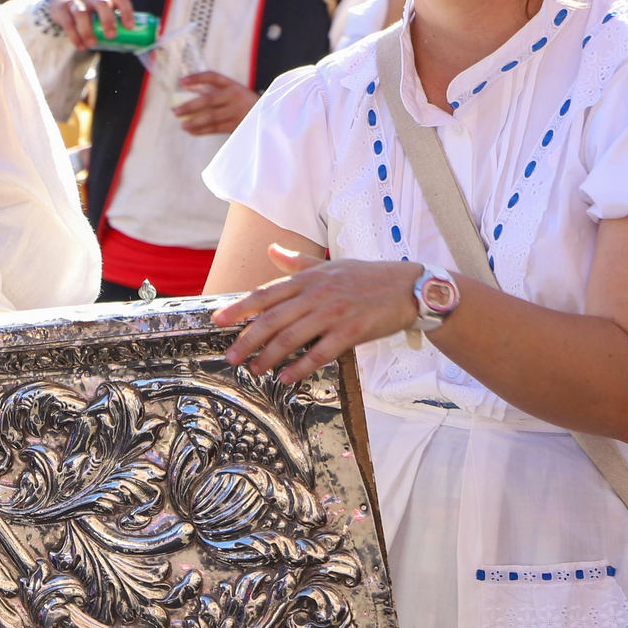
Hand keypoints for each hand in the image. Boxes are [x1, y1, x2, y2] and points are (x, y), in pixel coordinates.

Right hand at [43, 0, 135, 52]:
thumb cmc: (89, 10)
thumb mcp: (101, 11)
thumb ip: (111, 24)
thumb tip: (125, 48)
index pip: (120, 0)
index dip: (126, 12)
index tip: (129, 27)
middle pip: (102, 4)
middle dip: (107, 20)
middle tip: (111, 36)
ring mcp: (76, 1)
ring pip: (81, 13)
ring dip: (87, 30)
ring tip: (92, 44)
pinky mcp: (62, 9)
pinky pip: (68, 23)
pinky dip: (74, 36)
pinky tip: (80, 46)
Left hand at [171, 71, 258, 135]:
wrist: (270, 116)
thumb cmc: (244, 103)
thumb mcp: (232, 92)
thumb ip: (211, 90)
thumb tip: (187, 88)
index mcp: (232, 85)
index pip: (213, 77)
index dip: (197, 78)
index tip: (181, 82)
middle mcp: (235, 96)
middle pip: (209, 100)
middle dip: (190, 106)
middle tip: (175, 111)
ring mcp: (237, 111)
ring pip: (211, 117)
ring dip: (194, 122)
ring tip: (182, 126)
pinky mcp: (238, 125)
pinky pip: (216, 128)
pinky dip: (202, 131)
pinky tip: (192, 131)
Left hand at [211, 244, 423, 382]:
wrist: (409, 287)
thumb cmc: (366, 277)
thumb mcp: (329, 265)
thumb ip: (297, 262)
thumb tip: (272, 250)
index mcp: (308, 279)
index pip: (265, 294)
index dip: (239, 308)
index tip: (217, 321)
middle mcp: (316, 294)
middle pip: (272, 320)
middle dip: (247, 340)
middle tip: (231, 357)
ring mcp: (333, 313)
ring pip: (291, 338)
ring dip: (269, 357)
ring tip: (255, 370)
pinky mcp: (351, 331)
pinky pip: (320, 353)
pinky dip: (300, 367)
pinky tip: (286, 377)